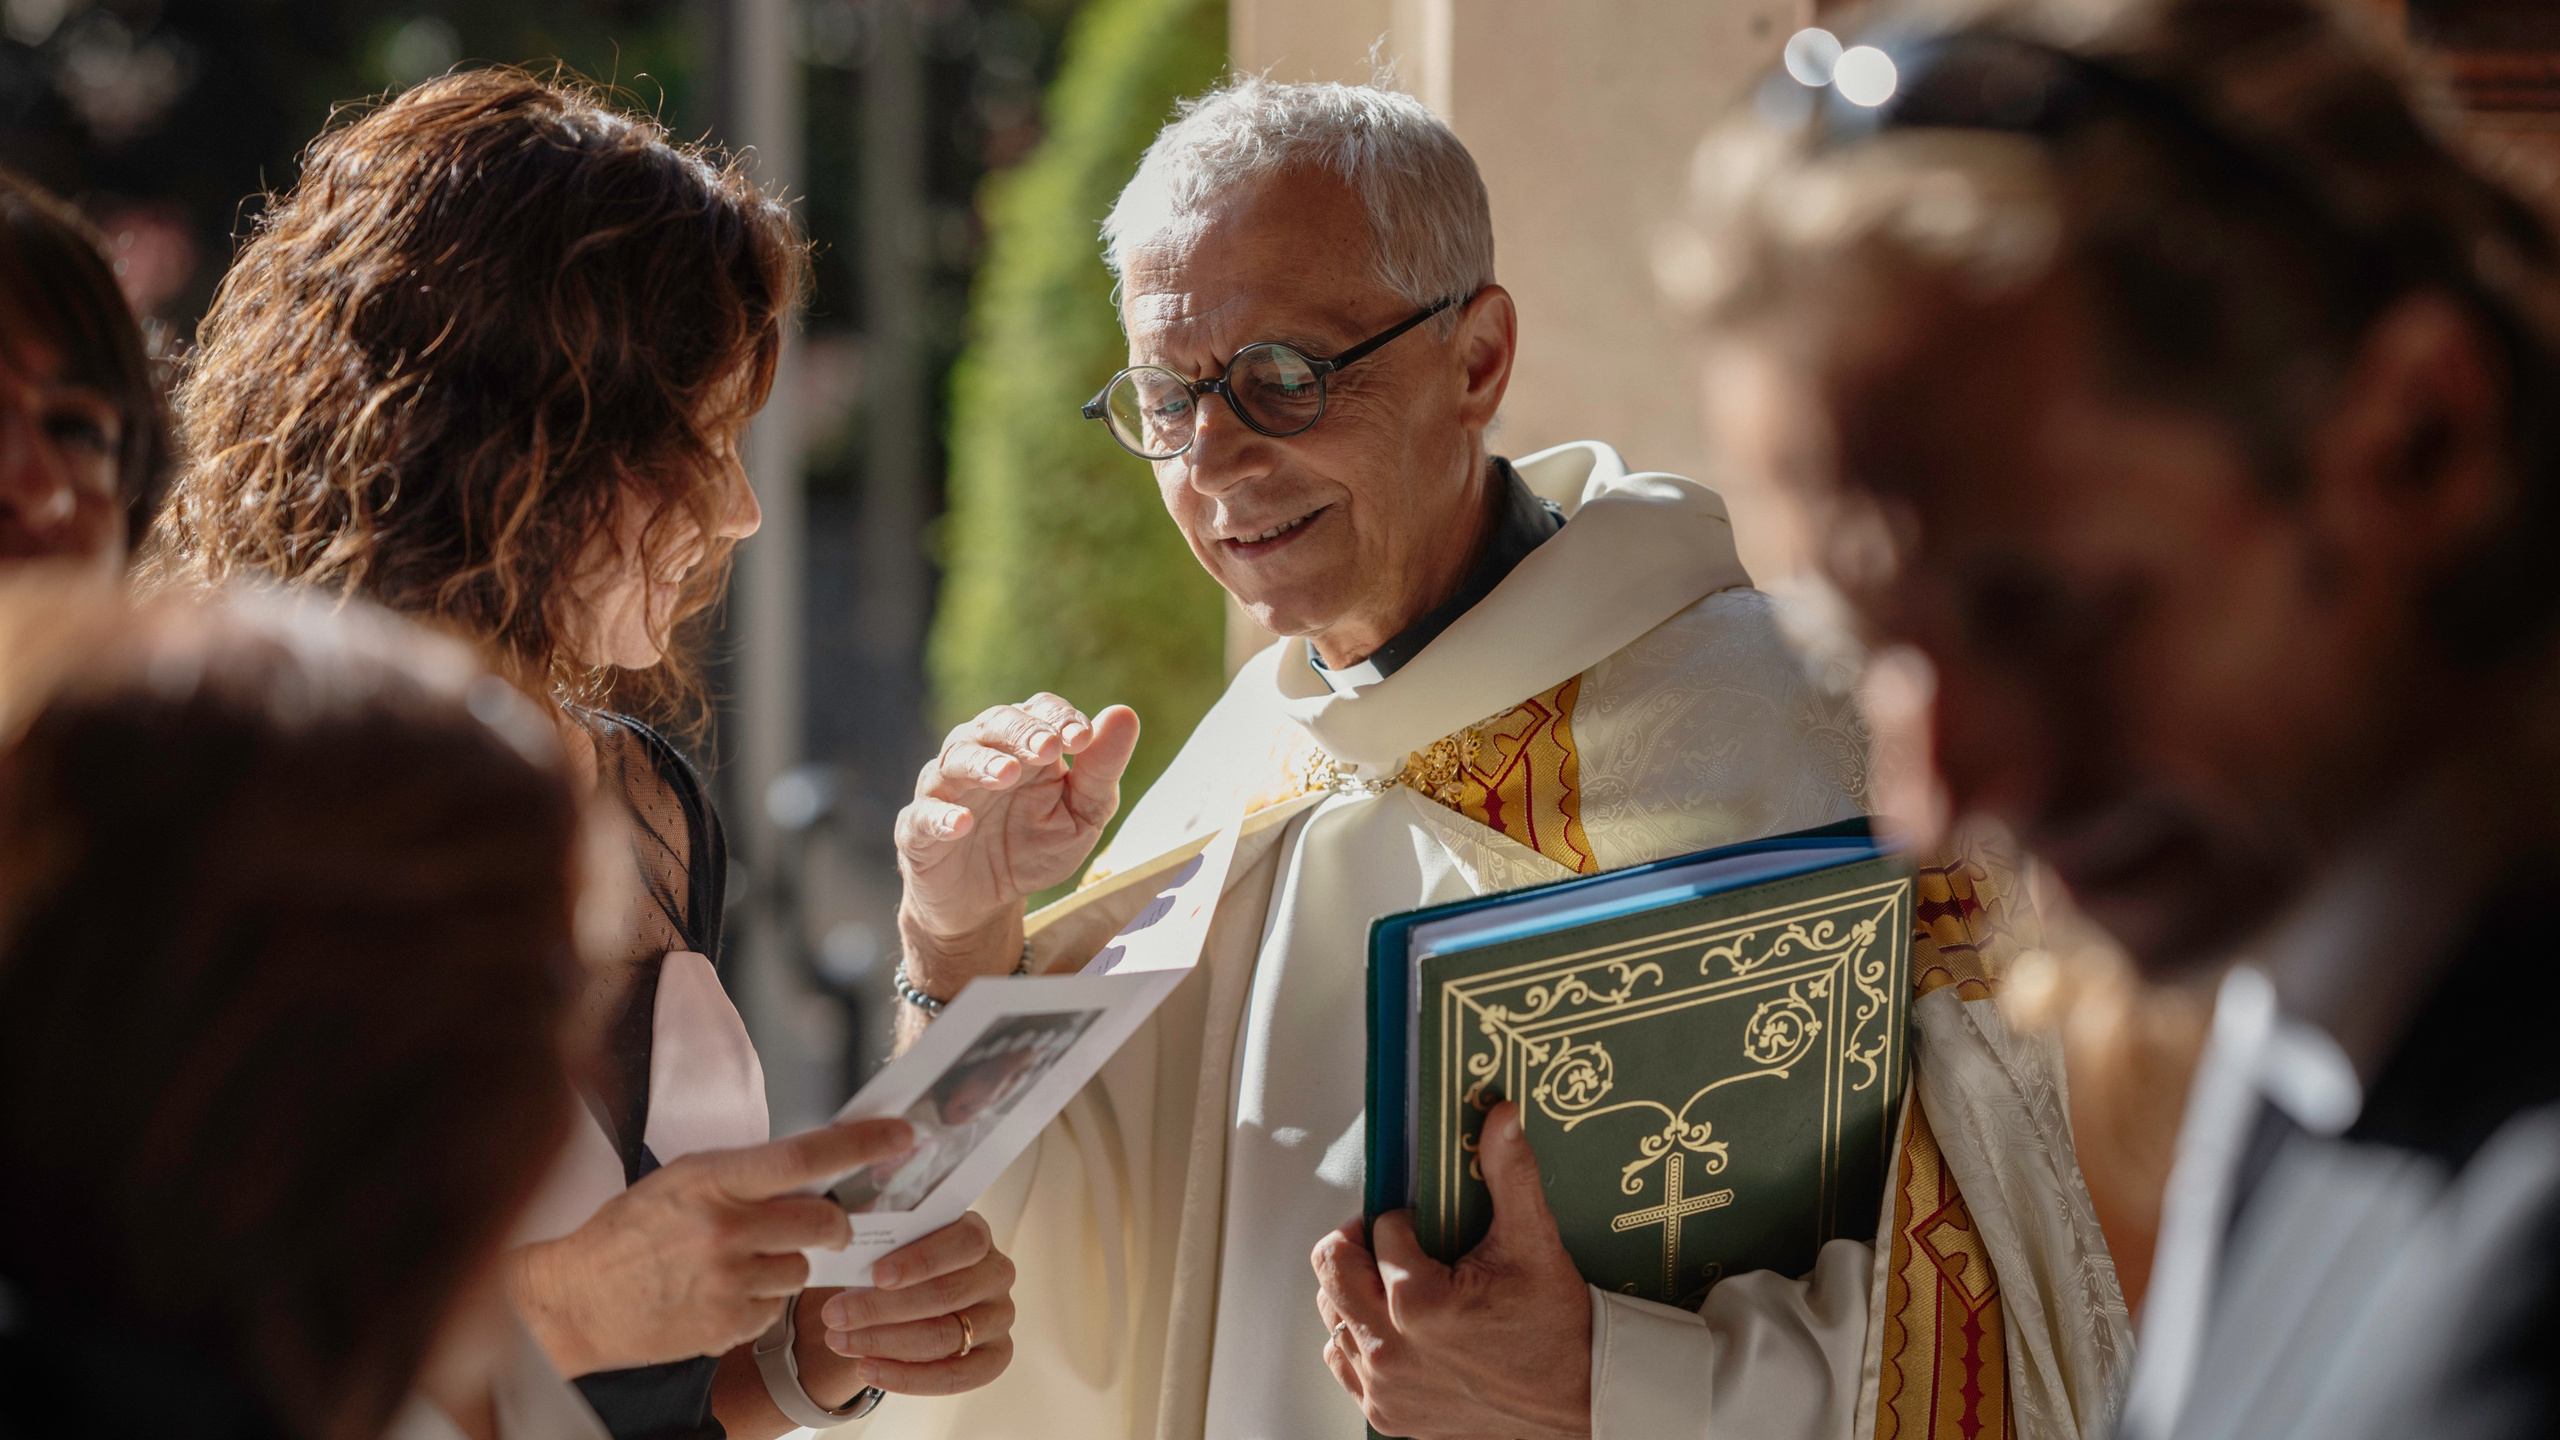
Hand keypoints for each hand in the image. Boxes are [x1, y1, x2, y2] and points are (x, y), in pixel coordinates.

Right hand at [510, 1120, 913, 1375]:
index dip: (861, 1145)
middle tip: (828, 1222)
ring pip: (804, 1268)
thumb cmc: (630, 1231)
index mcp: (711, 1179)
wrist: (576, 1300)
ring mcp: (727, 1281)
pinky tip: (723, 1292)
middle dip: (836, 1221)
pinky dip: (763, 1299)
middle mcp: (723, 1229)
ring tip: (742, 1261)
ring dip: (790, 1263)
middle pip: (823, 1220)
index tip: (901, 1136)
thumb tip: (817, 1164)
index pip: (804, 1157)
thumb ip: (745, 1173)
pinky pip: (777, 1307)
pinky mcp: (727, 1325)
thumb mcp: (682, 1179)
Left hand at [813, 1212, 1016, 1395]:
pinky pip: (954, 1377)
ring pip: (944, 1337)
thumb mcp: (892, 1244)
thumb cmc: (899, 1263)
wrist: (908, 1295)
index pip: (965, 1243)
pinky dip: (906, 1377)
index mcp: (977, 1234)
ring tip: (840, 1342)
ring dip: (885, 1343)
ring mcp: (1000, 1318)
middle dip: (883, 1308)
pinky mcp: (994, 1357)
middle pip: (947, 1295)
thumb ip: (882, 1244)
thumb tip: (849, 1252)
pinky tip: (868, 1369)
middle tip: (834, 1315)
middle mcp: (997, 1275)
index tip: (876, 1275)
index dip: (922, 1260)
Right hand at [896, 695, 1139, 993]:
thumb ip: (1101, 771)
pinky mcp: (917, 830)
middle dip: (1022, 733)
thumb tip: (1124, 714)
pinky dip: (940, 816)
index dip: (1058, 718)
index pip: (1037, 711)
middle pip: (994, 725)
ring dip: (982, 764)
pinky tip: (962, 824)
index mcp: (1024, 746)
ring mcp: (945, 790)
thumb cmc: (1036, 846)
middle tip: (1047, 748)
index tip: (1082, 738)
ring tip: (1007, 776)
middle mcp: (980, 755)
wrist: (987, 903)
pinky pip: (922, 816)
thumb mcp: (1082, 815)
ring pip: (955, 760)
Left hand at [1311, 1102, 1592, 1439]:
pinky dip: (1359, 1338)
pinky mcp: (1386, 1414)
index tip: (1426, 1224)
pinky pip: (1342, 1361)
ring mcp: (1384, 1387)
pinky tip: (1396, 1327)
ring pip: (1330, 1314)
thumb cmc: (1557, 1331)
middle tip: (1392, 1242)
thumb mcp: (1535, 1244)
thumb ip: (1510, 1175)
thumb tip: (1501, 1115)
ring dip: (1355, 1291)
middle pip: (1331, 1268)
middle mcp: (1391, 1350)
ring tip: (1397, 1284)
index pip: (1380, 1230)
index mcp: (1418, 1303)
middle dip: (1359, 1245)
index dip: (1402, 1218)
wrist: (1577, 1405)